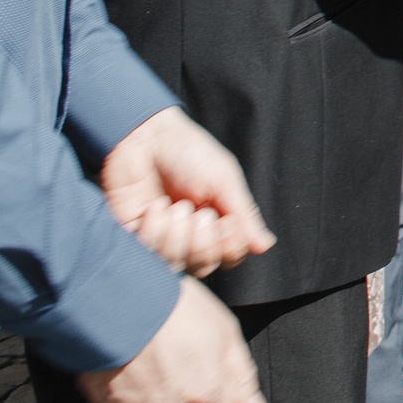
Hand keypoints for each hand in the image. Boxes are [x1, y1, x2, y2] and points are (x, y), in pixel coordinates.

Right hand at [77, 278, 263, 402]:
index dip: (218, 396)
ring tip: (156, 356)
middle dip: (188, 395)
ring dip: (160, 395)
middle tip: (180, 357)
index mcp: (203, 396)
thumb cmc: (174, 309)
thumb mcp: (226, 332)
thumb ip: (241, 376)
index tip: (210, 373)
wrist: (120, 299)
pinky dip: (131, 390)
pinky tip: (134, 362)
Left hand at [98, 109, 275, 277]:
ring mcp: (163, 237)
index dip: (230, 246)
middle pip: (204, 265)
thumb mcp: (223, 179)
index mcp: (218, 219)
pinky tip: (155, 207)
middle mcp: (191, 234)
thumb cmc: (188, 151)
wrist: (143, 138)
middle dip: (203, 243)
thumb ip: (244, 214)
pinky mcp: (136, 238)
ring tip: (175, 207)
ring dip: (178, 236)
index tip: (227, 222)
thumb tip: (266, 245)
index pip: (230, 255)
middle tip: (200, 214)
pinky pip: (149, 255)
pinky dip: (155, 230)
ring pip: (177, 264)